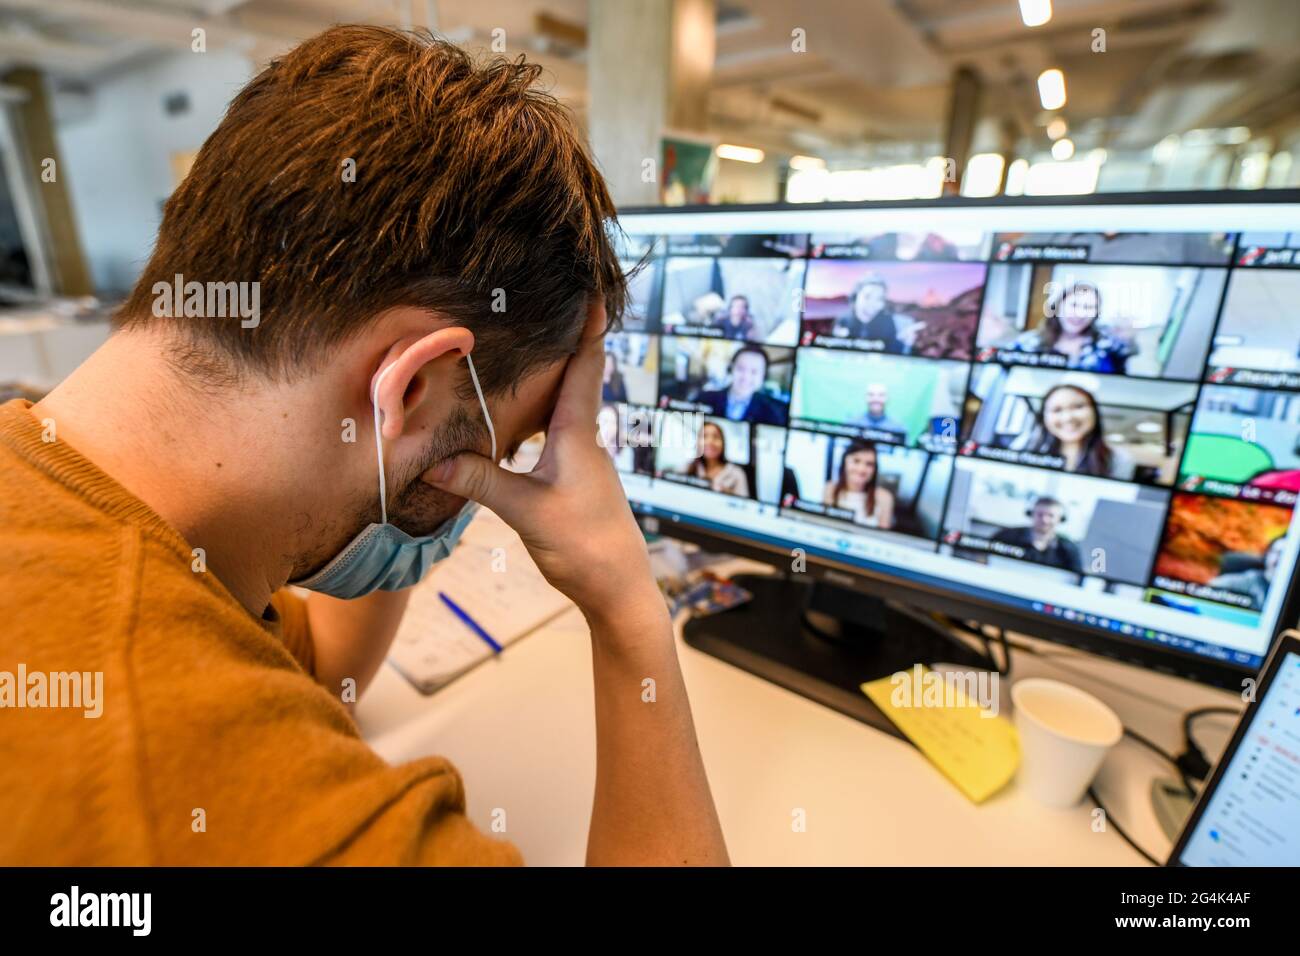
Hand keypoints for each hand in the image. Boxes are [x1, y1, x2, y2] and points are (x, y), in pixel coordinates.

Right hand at [425, 300, 659, 624]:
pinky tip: (520, 426)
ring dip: (550, 382)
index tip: (595, 288)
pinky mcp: (578, 483)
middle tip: (546, 311)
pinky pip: (558, 436)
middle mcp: (585, 440)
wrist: (619, 589)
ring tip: (525, 357)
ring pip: (566, 410)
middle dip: (564, 343)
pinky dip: (541, 419)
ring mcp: (583, 462)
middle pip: (576, 380)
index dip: (590, 326)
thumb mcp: (526, 512)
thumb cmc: (584, 546)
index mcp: (579, 433)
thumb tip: (430, 461)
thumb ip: (479, 483)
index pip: (586, 366)